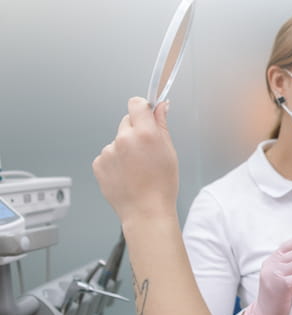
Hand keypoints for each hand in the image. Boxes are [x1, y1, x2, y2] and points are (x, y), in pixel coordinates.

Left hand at [92, 97, 176, 224]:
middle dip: (135, 131)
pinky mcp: (99, 164)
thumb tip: (161, 107)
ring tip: (137, 169)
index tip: (146, 115)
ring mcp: (109, 152)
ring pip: (117, 140)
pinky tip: (127, 175)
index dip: (143, 108)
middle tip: (146, 150)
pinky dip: (116, 162)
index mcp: (145, 134)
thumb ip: (162, 125)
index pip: (137, 103)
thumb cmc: (161, 186)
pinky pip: (108, 155)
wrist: (146, 211)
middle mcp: (124, 139)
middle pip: (126, 121)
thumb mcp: (170, 152)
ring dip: (125, 149)